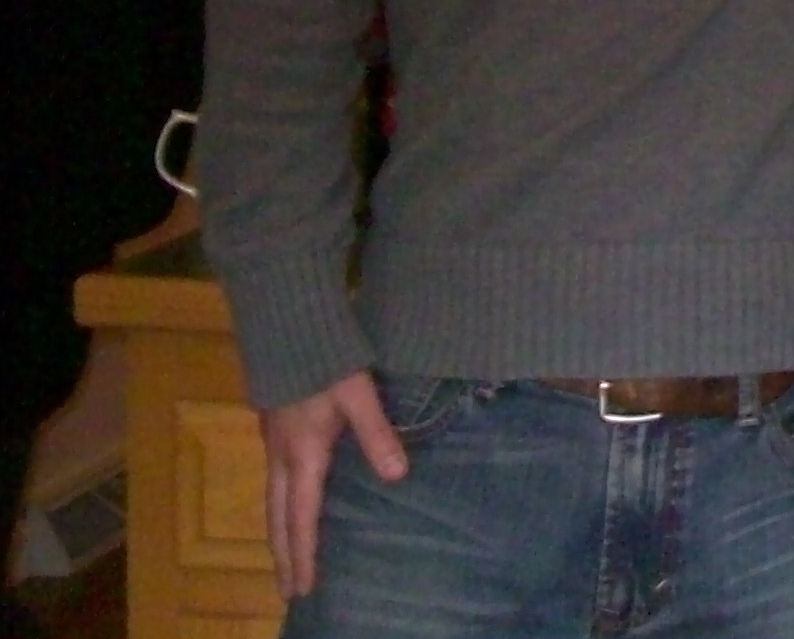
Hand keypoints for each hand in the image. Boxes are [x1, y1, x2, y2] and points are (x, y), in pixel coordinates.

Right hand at [260, 370, 405, 597]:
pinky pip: (272, 483)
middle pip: (277, 518)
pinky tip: (289, 508)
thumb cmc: (326, 361)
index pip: (301, 518)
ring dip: (278, 534)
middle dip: (284, 555)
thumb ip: (377, 434)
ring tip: (287, 559)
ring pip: (270, 501)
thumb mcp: (358, 396)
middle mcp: (281, 457)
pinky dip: (278, 508)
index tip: (304, 588)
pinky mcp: (273, 430)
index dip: (304, 553)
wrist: (288, 328)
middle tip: (288, 591)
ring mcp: (272, 443)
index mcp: (303, 455)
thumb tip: (397, 476)